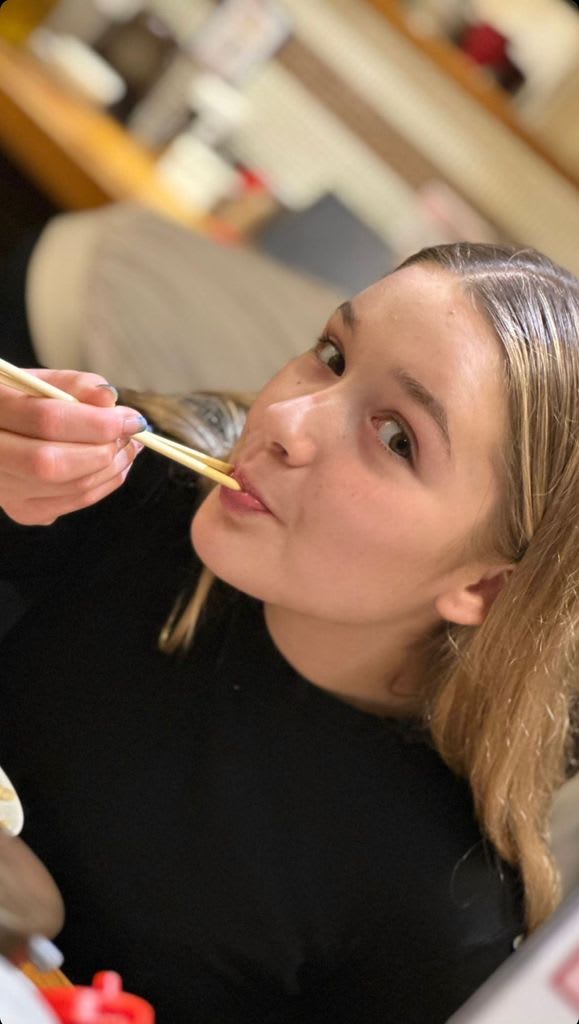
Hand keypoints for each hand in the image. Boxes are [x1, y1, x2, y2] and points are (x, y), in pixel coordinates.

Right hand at [0, 369, 146, 525]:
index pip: (46, 421)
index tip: (131, 418)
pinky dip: (105, 483)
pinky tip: (115, 463)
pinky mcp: (23, 510)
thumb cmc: (19, 401)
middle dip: (104, 449)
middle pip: (55, 463)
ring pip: (69, 488)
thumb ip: (74, 384)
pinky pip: (75, 503)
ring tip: (128, 446)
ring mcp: (5, 491)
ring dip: (112, 467)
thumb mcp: (38, 381)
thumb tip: (109, 399)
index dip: (97, 422)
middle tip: (130, 434)